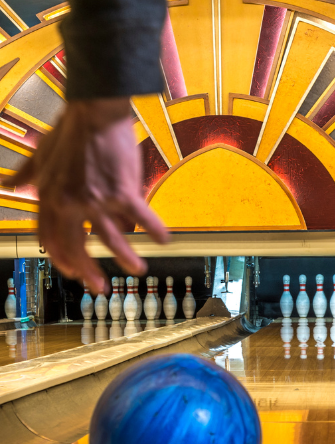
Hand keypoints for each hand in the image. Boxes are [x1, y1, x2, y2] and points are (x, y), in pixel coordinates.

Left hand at [3, 98, 168, 293]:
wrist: (94, 112)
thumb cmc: (70, 130)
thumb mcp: (40, 153)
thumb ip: (26, 173)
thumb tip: (10, 183)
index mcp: (49, 195)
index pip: (49, 236)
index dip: (61, 257)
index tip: (73, 271)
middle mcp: (69, 201)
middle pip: (76, 246)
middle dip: (88, 270)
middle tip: (99, 286)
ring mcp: (96, 199)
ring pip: (110, 238)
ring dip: (125, 257)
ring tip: (137, 269)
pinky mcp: (121, 192)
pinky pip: (141, 218)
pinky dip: (155, 229)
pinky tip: (164, 239)